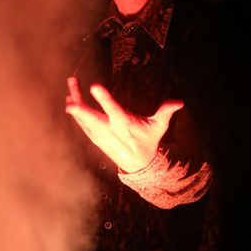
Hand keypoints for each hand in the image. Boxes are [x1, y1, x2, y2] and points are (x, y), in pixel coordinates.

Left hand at [66, 77, 183, 172]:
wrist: (139, 164)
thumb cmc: (148, 141)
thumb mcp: (159, 127)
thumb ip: (165, 112)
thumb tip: (179, 102)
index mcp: (125, 124)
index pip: (114, 110)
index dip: (104, 99)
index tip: (95, 86)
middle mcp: (110, 130)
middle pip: (93, 119)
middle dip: (81, 111)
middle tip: (70, 101)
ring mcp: (100, 135)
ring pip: (85, 119)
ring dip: (77, 103)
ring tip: (71, 85)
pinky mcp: (95, 137)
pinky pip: (83, 124)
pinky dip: (76, 113)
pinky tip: (70, 98)